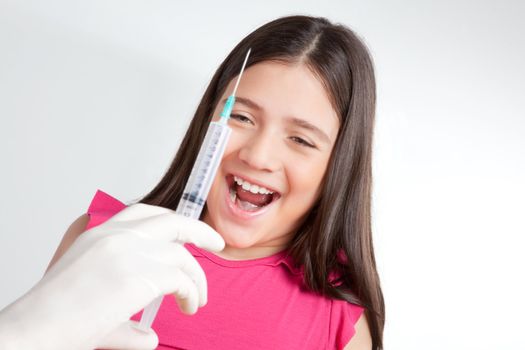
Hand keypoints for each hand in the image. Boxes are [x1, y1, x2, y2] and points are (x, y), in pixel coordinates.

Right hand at [0, 203, 223, 349]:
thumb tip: (150, 336)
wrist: (34, 330)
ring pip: (181, 255)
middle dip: (200, 231)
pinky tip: (189, 306)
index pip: (143, 212)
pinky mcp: (137, 276)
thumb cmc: (55, 316)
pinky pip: (181, 279)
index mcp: (100, 234)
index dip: (171, 219)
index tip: (187, 232)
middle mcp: (116, 237)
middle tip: (217, 244)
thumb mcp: (89, 293)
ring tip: (196, 301)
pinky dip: (191, 292)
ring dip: (197, 278)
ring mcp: (127, 253)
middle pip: (172, 221)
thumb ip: (125, 308)